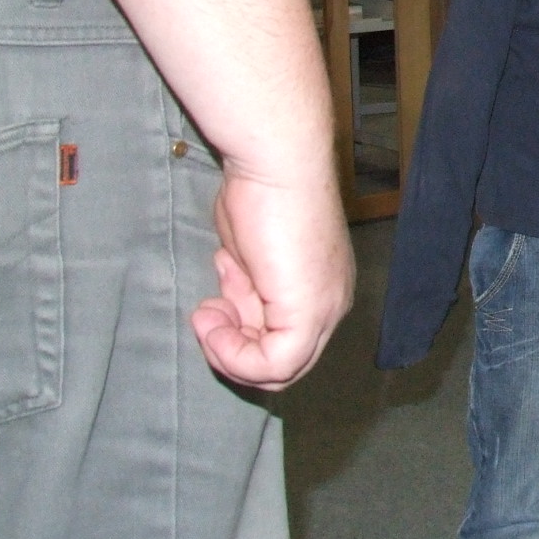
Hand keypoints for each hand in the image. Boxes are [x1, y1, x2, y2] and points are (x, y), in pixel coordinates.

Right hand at [189, 165, 353, 389]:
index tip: (216, 296)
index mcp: (322, 290)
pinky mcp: (310, 313)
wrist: (275, 166)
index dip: (240, 333)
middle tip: (206, 313)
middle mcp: (332, 304)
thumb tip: (231, 306)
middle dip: (233, 348)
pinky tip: (210, 319)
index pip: (284, 343)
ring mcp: (326, 310)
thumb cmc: (261, 196)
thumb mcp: (249, 256)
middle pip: (283, 363)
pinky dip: (234, 356)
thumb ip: (246, 287)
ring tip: (205, 313)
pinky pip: (274, 365)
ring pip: (279, 371)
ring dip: (227, 352)